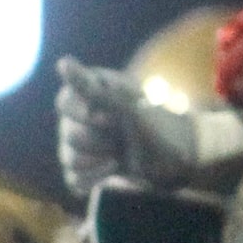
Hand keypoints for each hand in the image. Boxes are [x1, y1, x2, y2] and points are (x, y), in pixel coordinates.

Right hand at [54, 57, 200, 197]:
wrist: (179, 159)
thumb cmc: (157, 126)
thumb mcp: (126, 105)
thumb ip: (91, 87)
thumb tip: (62, 63)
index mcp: (88, 95)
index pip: (64, 103)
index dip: (84, 116)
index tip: (110, 120)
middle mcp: (81, 118)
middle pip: (68, 134)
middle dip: (97, 142)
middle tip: (119, 141)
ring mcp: (85, 145)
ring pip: (68, 158)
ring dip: (95, 162)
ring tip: (117, 158)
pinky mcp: (91, 170)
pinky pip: (74, 178)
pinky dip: (91, 179)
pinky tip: (111, 172)